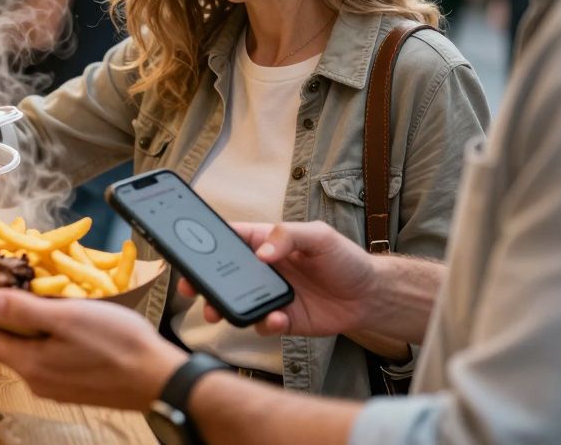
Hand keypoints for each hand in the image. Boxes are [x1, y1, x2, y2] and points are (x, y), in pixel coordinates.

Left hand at [0, 289, 187, 410]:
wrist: (160, 380)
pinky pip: (44, 357)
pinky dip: (36, 338)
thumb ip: (26, 311)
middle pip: (3, 346)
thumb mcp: (68, 318)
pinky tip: (45, 326)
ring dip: (13, 329)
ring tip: (5, 307)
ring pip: (25, 351)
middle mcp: (39, 379)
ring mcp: (57, 385)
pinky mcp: (75, 384)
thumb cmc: (119, 345)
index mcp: (32, 363)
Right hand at [178, 221, 376, 337]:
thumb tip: (261, 253)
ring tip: (218, 313)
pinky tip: (276, 320)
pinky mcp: (283, 320)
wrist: (371, 296)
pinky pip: (263, 324)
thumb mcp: (320, 236)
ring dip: (223, 308)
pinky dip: (264, 324)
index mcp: (267, 243)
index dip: (207, 244)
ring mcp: (271, 296)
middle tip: (190, 288)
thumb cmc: (345, 259)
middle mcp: (264, 270)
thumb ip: (288, 236)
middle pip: (224, 274)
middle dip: (203, 282)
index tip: (189, 252)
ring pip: (236, 303)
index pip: (231, 240)